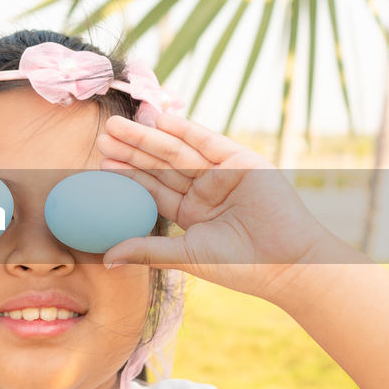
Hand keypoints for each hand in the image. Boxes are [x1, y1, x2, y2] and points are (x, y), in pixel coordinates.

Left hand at [96, 113, 333, 301]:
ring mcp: (224, 175)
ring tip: (119, 126)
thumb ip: (148, 250)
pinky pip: (209, 143)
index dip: (128, 176)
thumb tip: (106, 257)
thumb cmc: (240, 267)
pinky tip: (161, 121)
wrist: (288, 264)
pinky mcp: (243, 163)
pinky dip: (187, 130)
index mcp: (192, 214)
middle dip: (132, 150)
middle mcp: (205, 191)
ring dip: (149, 137)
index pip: (153, 189)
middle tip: (103, 135)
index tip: (101, 164)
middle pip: (161, 166)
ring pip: (179, 152)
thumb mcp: (187, 256)